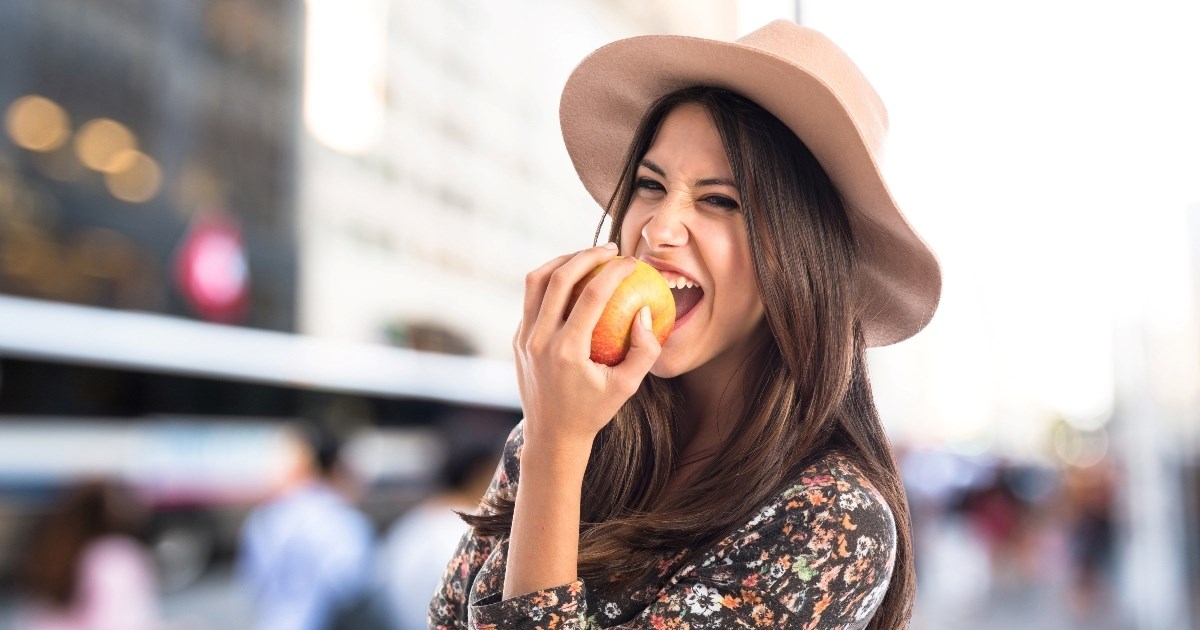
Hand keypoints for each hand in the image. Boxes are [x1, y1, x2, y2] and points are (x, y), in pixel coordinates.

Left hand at [513, 244, 662, 451]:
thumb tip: (646, 313)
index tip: (632, 262)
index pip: (593, 296)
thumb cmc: (593, 411)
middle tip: (611, 250)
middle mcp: (539, 340)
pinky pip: (532, 300)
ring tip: (588, 256)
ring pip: (537, 281)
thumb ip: (644, 351)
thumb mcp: (627, 387)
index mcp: (566, 351)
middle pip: (559, 278)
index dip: (615, 272)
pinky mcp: (518, 339)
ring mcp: (523, 338)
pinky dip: (552, 283)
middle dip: (587, 255)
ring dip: (563, 262)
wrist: (552, 436)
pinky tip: (573, 282)